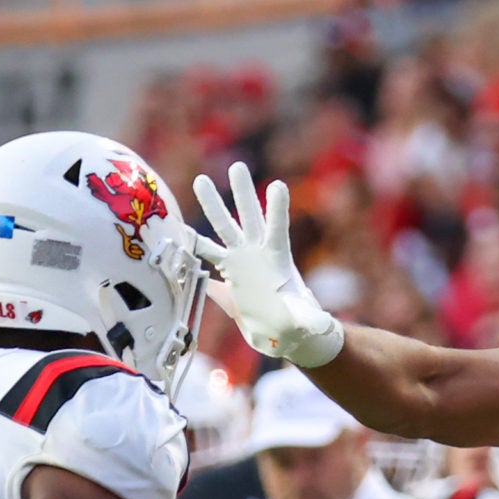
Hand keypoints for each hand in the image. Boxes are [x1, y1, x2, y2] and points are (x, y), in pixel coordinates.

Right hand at [190, 163, 345, 366]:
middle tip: (237, 166)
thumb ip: (308, 319)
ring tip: (202, 180)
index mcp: (279, 260)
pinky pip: (210, 254)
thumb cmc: (299, 325)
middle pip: (249, 217)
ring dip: (213, 204)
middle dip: (243, 192)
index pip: (278, 228)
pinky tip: (181, 231)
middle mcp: (259, 253)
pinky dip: (196, 245)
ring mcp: (243, 260)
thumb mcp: (304, 322)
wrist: (286, 331)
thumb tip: (317, 325)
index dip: (277, 208)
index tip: (278, 185)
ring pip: (225, 227)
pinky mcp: (230, 272)